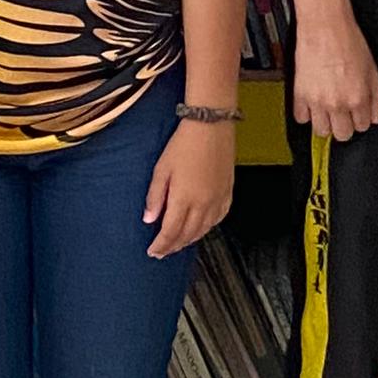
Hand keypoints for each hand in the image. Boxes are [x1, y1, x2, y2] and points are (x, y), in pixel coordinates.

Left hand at [143, 116, 236, 257]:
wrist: (211, 126)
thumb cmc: (183, 144)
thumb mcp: (161, 169)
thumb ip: (155, 197)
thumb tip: (149, 219)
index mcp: (184, 199)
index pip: (171, 232)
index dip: (161, 245)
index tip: (152, 252)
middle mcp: (203, 204)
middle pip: (187, 235)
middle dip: (173, 246)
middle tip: (162, 252)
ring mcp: (218, 199)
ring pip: (204, 229)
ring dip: (190, 240)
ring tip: (178, 243)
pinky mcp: (228, 192)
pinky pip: (219, 218)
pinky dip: (208, 228)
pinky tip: (201, 228)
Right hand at [293, 7, 377, 139]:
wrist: (324, 25)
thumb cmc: (348, 41)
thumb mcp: (372, 69)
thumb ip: (376, 96)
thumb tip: (375, 115)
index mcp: (358, 98)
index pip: (362, 127)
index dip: (360, 119)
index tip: (356, 113)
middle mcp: (338, 103)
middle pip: (342, 135)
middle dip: (344, 125)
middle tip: (342, 113)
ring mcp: (317, 101)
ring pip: (321, 131)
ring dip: (325, 123)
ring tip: (326, 110)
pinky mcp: (300, 94)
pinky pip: (300, 118)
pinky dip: (306, 113)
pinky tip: (312, 103)